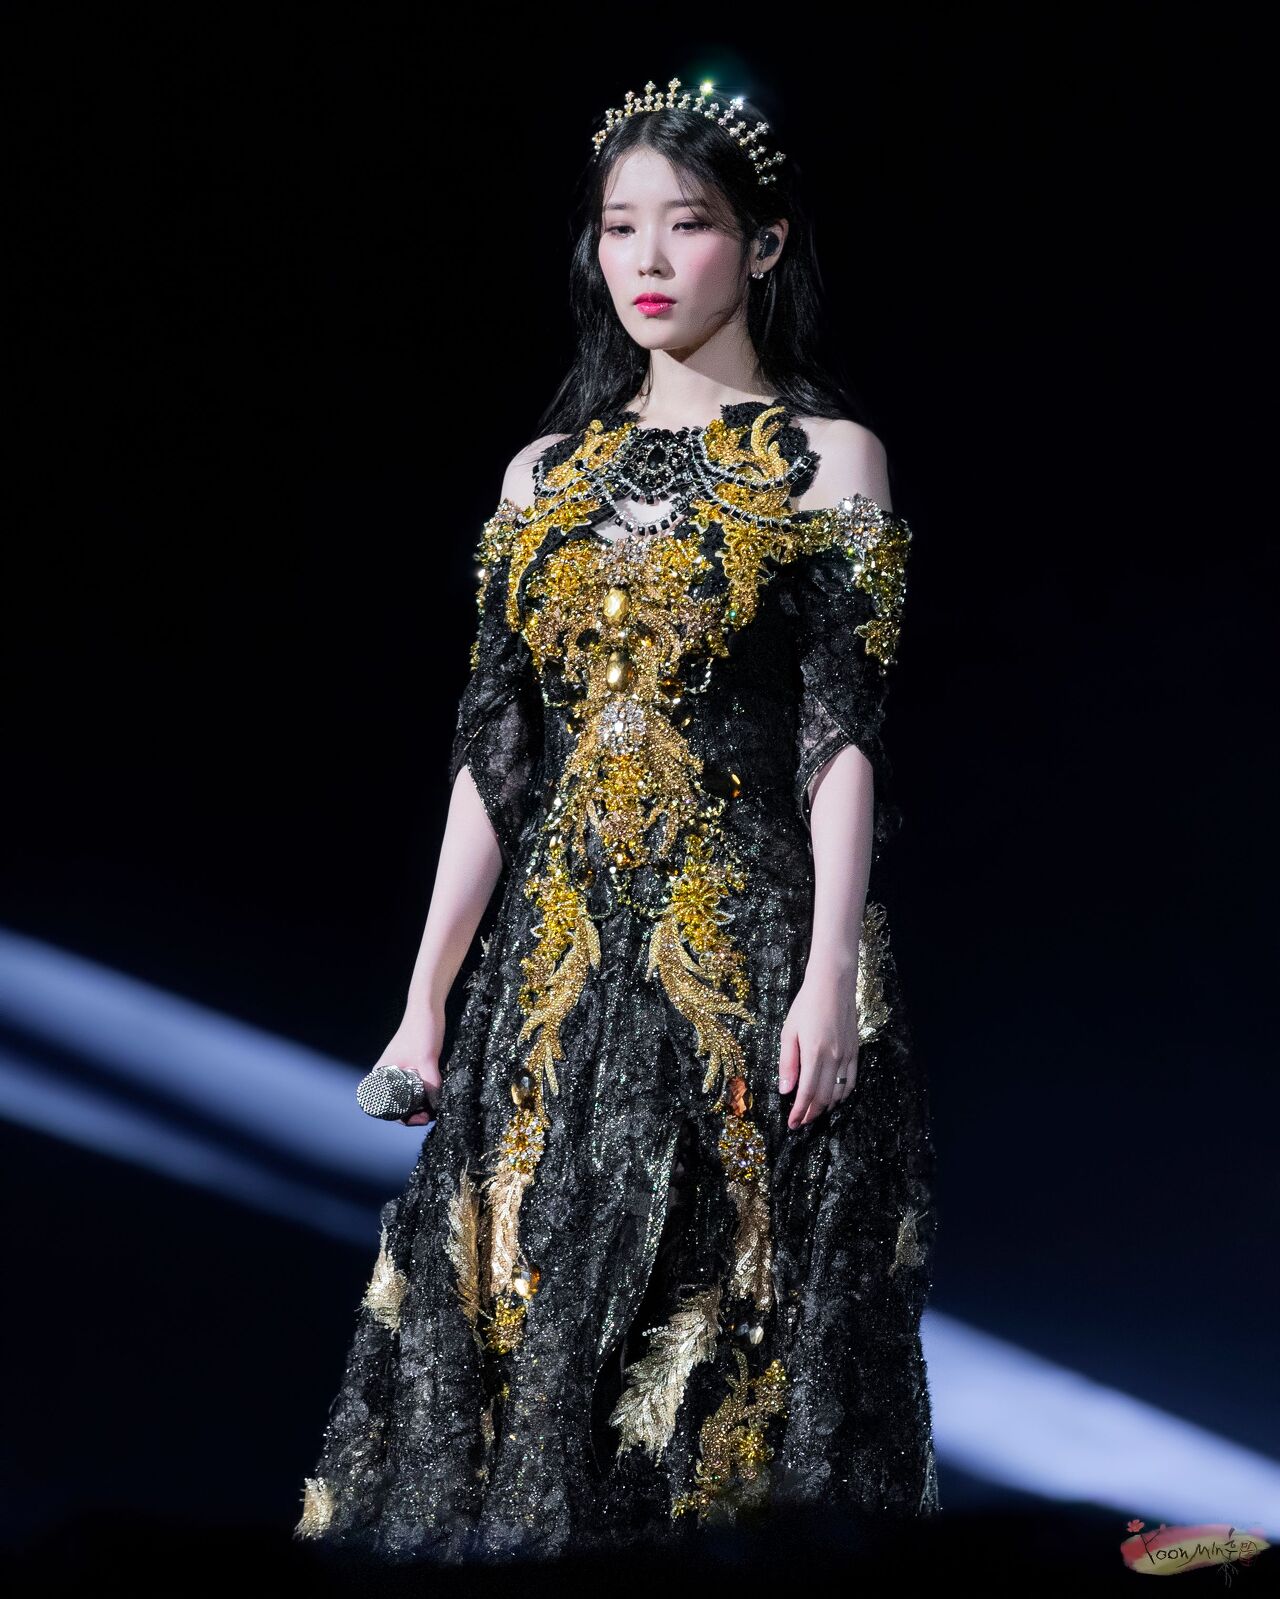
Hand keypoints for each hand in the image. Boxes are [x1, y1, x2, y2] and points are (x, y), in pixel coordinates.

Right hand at [376, 1001, 446, 1125]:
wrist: (428, 1007)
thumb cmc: (422, 1030)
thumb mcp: (427, 1061)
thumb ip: (432, 1084)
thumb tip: (438, 1107)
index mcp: (381, 1073)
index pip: (385, 1108)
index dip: (402, 1119)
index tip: (420, 1120)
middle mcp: (387, 1073)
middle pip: (397, 1104)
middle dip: (412, 1114)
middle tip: (429, 1116)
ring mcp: (400, 1068)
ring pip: (407, 1095)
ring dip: (419, 1104)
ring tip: (433, 1110)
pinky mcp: (412, 1064)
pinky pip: (415, 1085)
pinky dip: (423, 1093)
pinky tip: (435, 1097)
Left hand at [778, 956, 859, 1128]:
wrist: (833, 984)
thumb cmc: (806, 1005)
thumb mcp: (789, 1031)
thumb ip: (787, 1063)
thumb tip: (786, 1091)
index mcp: (814, 1053)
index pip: (807, 1092)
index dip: (800, 1112)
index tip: (792, 1124)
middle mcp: (833, 1057)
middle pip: (824, 1097)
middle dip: (811, 1114)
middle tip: (800, 1123)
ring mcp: (847, 1055)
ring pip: (839, 1092)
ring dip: (827, 1107)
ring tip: (814, 1113)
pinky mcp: (855, 1051)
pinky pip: (851, 1080)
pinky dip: (843, 1095)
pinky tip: (834, 1099)